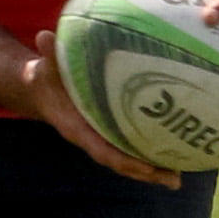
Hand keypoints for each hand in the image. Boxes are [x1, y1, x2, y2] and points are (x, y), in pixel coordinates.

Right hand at [21, 32, 180, 188]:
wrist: (41, 89)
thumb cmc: (46, 77)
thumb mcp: (44, 66)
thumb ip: (48, 55)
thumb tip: (44, 36)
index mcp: (77, 128)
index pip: (102, 151)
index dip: (124, 160)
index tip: (146, 168)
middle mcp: (91, 139)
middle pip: (121, 164)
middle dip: (146, 173)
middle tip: (174, 180)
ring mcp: (101, 138)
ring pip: (127, 161)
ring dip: (152, 171)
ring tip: (177, 179)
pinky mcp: (109, 133)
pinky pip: (129, 149)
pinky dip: (149, 156)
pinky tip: (171, 158)